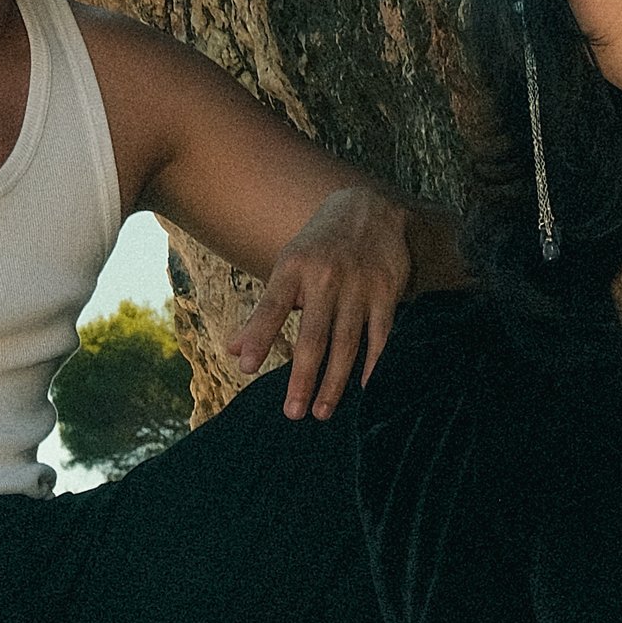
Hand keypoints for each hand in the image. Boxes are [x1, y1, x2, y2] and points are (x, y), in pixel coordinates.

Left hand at [230, 185, 414, 419]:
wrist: (371, 210)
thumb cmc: (320, 246)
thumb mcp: (287, 267)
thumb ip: (264, 311)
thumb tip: (234, 350)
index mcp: (294, 268)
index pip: (272, 307)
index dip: (259, 336)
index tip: (245, 367)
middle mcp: (326, 277)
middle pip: (313, 336)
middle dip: (302, 377)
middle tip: (293, 412)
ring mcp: (359, 286)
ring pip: (346, 343)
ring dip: (335, 381)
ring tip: (322, 410)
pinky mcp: (387, 292)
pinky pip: (380, 335)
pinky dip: (373, 364)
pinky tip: (364, 388)